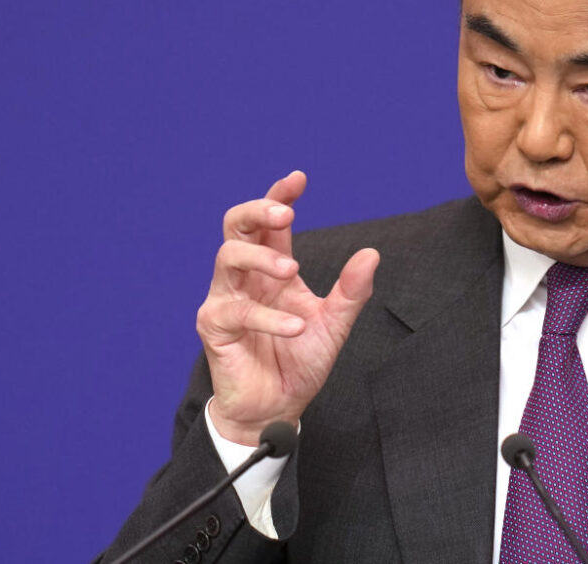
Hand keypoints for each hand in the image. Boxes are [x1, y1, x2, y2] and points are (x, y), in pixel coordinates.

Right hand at [196, 170, 378, 444]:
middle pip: (235, 226)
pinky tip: (295, 325)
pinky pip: (236, 312)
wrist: (278, 407)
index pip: (270, 223)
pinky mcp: (215, 327)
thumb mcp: (334, 323)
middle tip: (287, 214)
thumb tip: (372, 254)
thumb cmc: (300, 361)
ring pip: (228, 257)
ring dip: (261, 257)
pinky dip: (268, 316)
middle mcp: (246, 277)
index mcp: (272, 268)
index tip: (298, 179)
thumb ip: (351, 291)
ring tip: (293, 270)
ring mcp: (226, 299)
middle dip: (258, 211)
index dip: (279, 196)